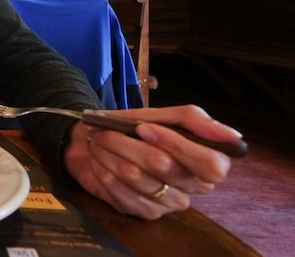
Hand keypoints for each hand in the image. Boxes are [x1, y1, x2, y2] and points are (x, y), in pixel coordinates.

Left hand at [63, 104, 239, 219]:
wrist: (96, 142)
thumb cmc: (135, 129)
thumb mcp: (163, 115)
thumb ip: (194, 120)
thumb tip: (232, 135)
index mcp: (207, 162)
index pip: (209, 164)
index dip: (176, 145)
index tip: (144, 128)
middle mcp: (194, 187)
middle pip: (166, 167)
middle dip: (130, 145)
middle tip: (106, 133)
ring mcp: (170, 203)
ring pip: (138, 177)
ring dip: (110, 154)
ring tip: (98, 143)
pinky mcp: (146, 213)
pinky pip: (122, 193)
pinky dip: (104, 171)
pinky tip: (99, 162)